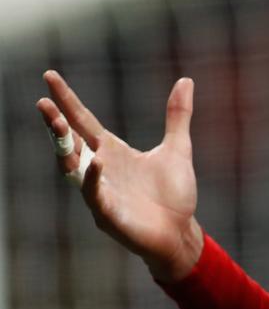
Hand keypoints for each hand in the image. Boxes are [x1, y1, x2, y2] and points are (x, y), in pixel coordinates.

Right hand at [35, 70, 202, 282]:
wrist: (180, 231)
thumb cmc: (174, 194)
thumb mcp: (178, 148)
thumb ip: (178, 115)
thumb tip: (185, 80)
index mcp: (112, 151)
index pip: (83, 120)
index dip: (67, 100)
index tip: (50, 76)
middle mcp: (100, 168)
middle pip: (70, 142)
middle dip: (56, 123)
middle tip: (43, 102)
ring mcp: (101, 191)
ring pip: (74, 167)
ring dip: (64, 147)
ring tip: (58, 123)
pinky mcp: (108, 214)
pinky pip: (95, 194)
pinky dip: (93, 178)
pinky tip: (96, 161)